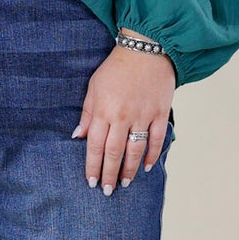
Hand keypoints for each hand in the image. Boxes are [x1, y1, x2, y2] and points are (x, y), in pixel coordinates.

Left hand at [73, 35, 176, 191]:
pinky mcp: (159, 113)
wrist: (146, 49)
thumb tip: (79, 136)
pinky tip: (146, 167)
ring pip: (135, 150)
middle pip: (114, 153)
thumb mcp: (94, 87)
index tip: (91, 181)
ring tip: (124, 183)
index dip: (93, 166)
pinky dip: (152, 155)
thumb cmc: (116, 67)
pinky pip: (156, 139)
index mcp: (103, 110)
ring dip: (129, 169)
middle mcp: (122, 116)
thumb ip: (87, 113)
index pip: (95, 145)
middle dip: (109, 174)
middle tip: (107, 190)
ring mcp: (142, 116)